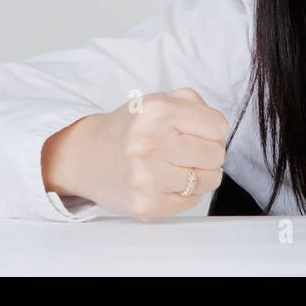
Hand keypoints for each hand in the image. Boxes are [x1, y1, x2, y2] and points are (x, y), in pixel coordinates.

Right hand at [41, 87, 228, 221]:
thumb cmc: (129, 128)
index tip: (199, 133)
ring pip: (209, 180)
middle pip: (216, 154)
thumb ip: (195, 105)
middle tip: (187, 152)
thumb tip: (220, 131)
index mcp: (157, 111)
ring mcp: (146, 177)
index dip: (213, 130)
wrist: (85, 156)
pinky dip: (187, 193)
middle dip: (208, 152)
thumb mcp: (158, 101)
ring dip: (201, 174)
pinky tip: (168, 182)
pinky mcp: (145, 204)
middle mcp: (150, 143)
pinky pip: (192, 201)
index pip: (218, 126)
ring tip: (178, 167)